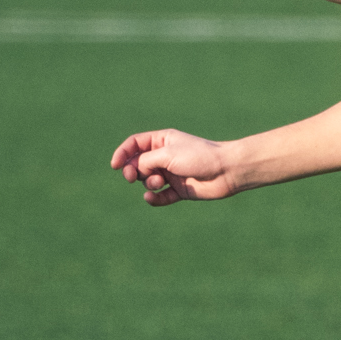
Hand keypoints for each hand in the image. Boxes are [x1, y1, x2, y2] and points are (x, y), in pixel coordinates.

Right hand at [111, 127, 235, 204]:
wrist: (226, 171)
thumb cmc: (199, 157)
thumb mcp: (167, 154)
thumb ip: (146, 160)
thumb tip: (134, 170)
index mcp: (163, 141)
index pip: (135, 144)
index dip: (122, 153)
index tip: (114, 165)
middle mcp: (165, 156)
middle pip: (138, 164)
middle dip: (132, 171)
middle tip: (132, 177)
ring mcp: (172, 174)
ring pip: (148, 181)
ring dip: (149, 183)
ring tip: (160, 182)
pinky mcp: (179, 190)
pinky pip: (160, 197)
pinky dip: (154, 199)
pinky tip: (151, 198)